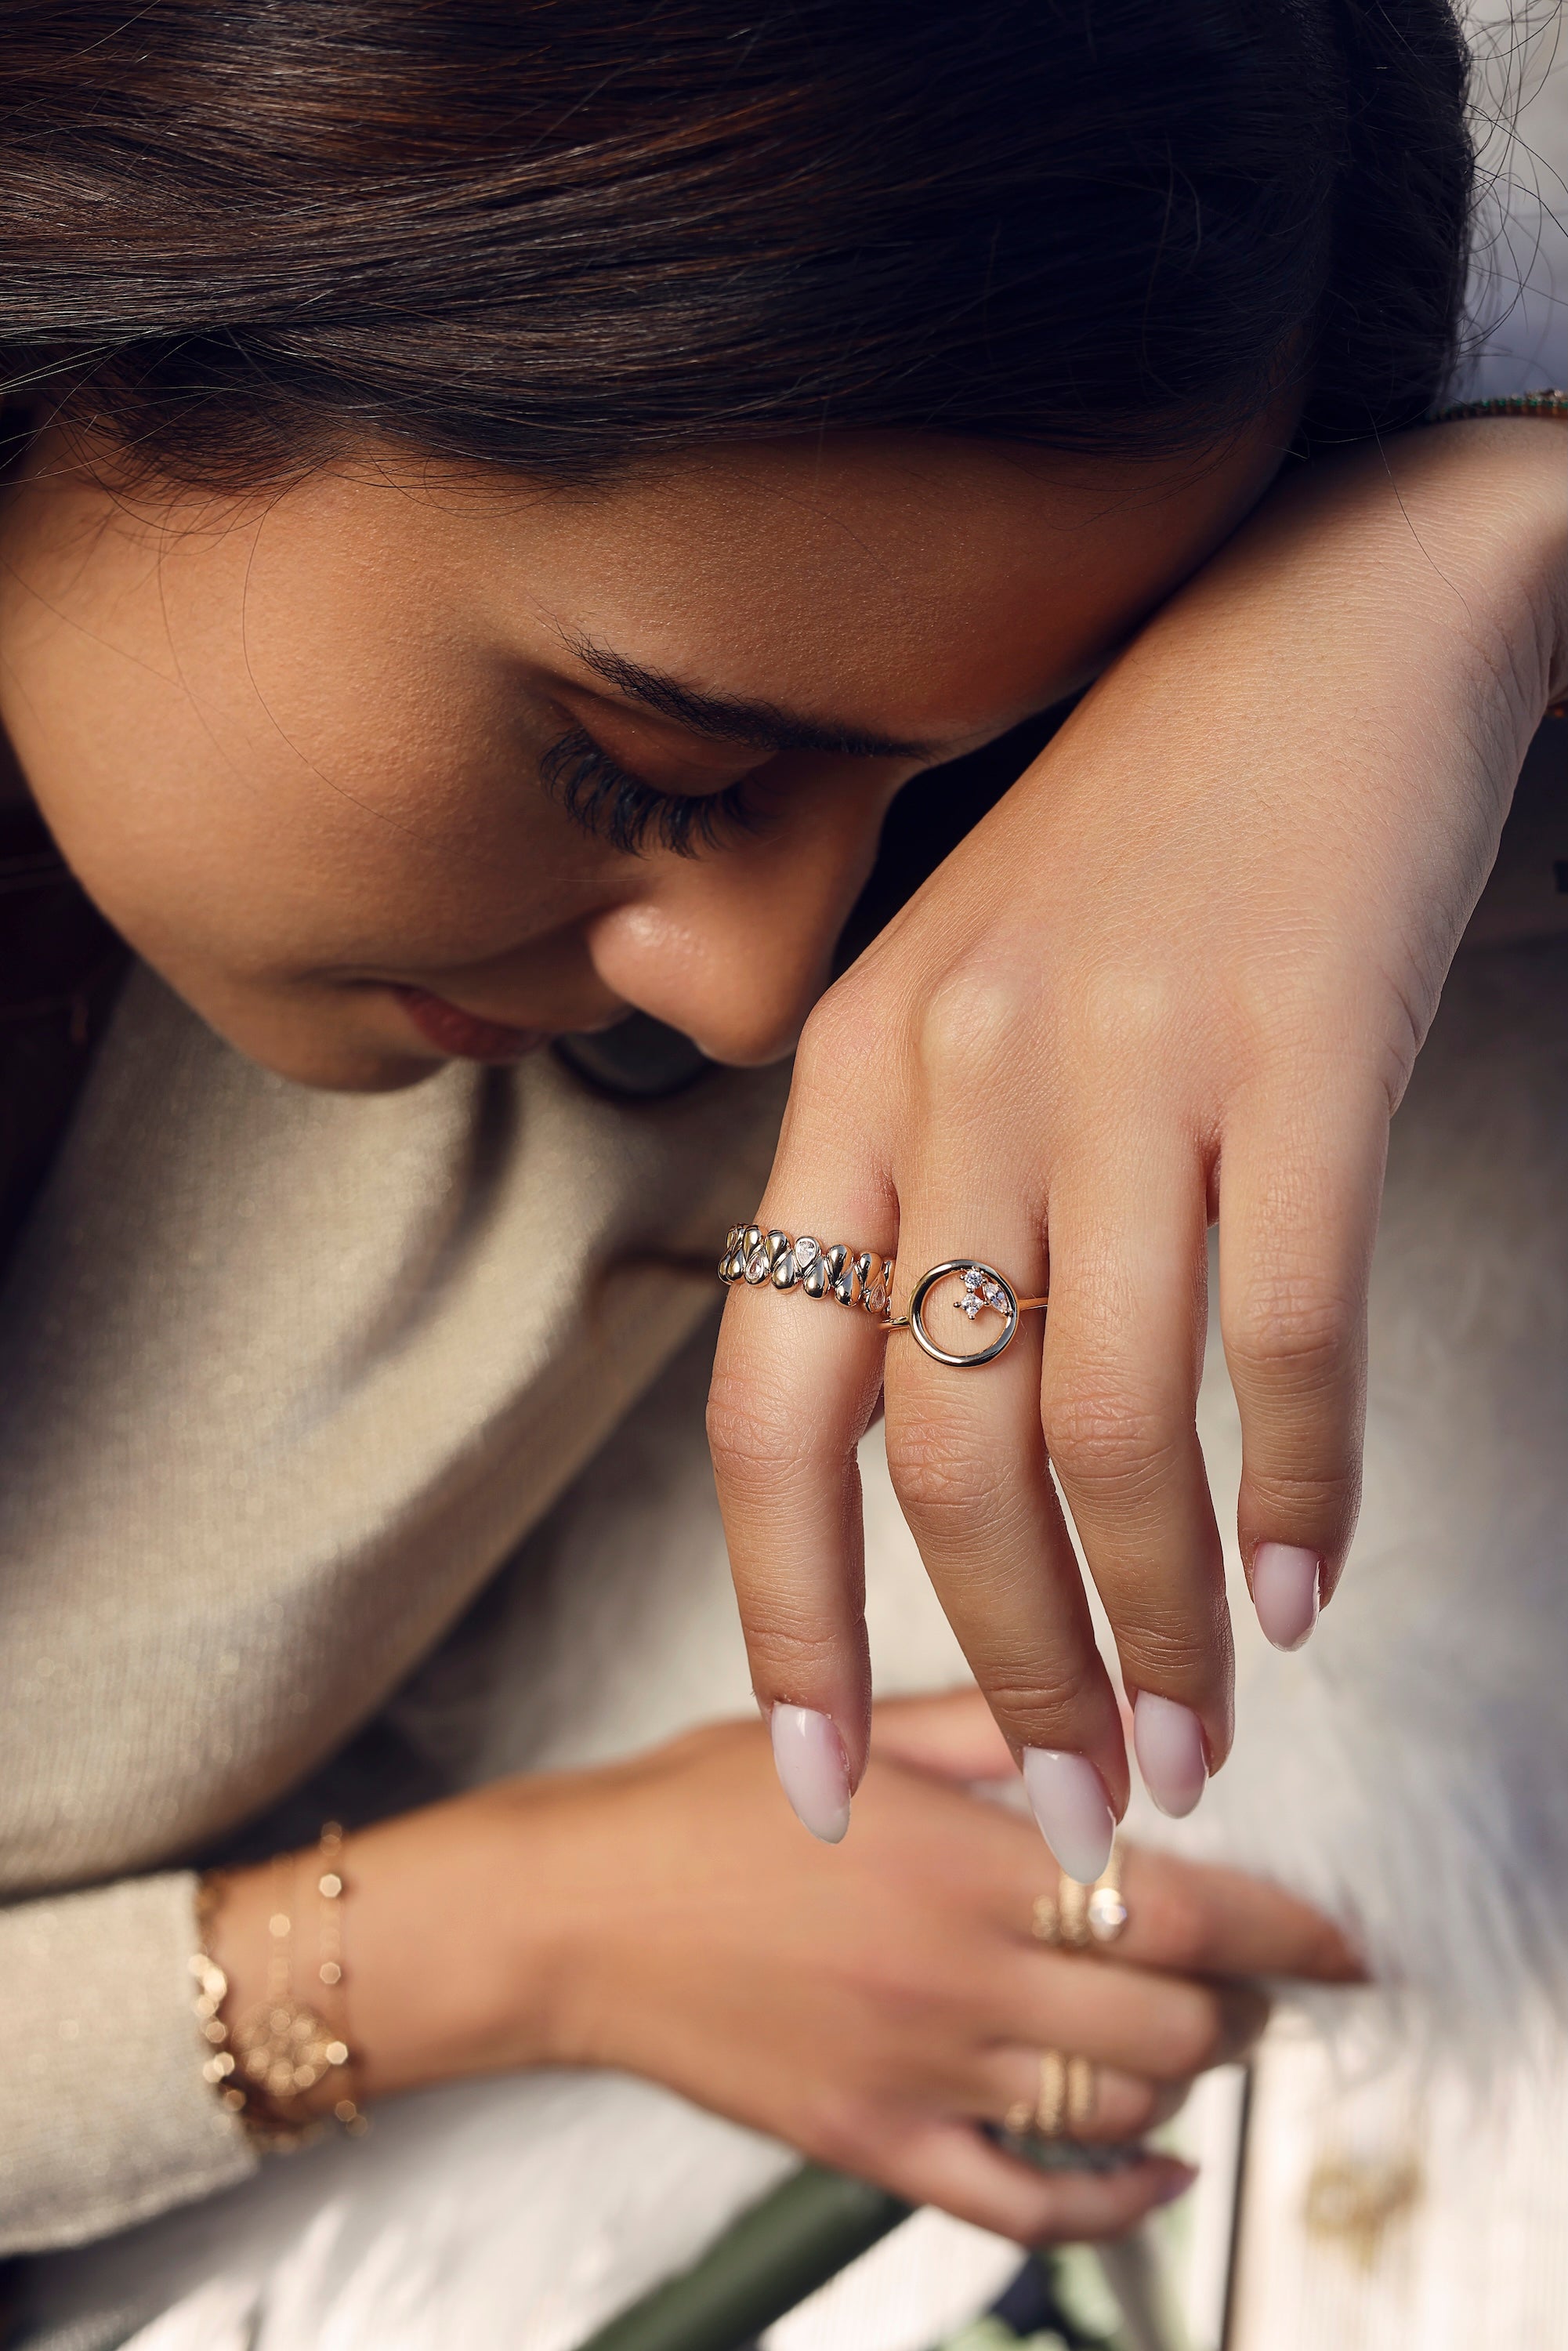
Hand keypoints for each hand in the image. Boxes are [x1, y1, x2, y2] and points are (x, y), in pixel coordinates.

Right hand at [209, 1694, 1359, 2242]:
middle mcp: (957, 1977)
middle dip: (1237, 2001)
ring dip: (1182, 2074)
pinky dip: (1117, 2197)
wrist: (570, 1914)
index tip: (1336, 1943)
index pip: (1180, 1910)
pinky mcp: (875, 2146)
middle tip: (1244, 1974)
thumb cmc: (694, 1810)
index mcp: (961, 1861)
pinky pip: (1029, 2206)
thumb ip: (993, 1734)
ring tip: (1185, 2033)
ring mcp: (919, 2075)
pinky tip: (1150, 2161)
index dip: (1285, 1934)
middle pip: (1173, 2019)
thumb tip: (1112, 1741)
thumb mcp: (851, 1731)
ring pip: (1118, 2106)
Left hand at [710, 419, 1567, 1871]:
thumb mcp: (960, 988)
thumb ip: (910, 1189)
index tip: (815, 1778)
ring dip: (1157, 1621)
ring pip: (1112, 1424)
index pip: (766, 1402)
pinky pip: (1290, 1331)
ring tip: (1200, 1742)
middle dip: (1003, 1665)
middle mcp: (960, 1075)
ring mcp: (1129, 1060)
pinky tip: (1310, 1586)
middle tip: (1072, 1807)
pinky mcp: (1304, 1048)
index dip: (780, 1614)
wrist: (1328, 621)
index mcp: (848, 1072)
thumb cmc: (1139, 836)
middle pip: (942, 1453)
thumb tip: (912, 1445)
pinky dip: (1302, 1488)